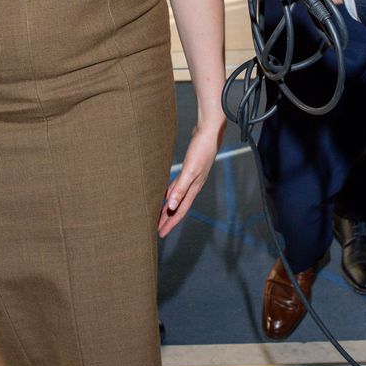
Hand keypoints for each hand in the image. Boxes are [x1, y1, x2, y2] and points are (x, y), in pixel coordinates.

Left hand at [158, 115, 224, 237]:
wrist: (209, 131)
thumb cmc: (201, 149)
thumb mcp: (190, 171)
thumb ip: (181, 189)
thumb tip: (171, 206)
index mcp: (193, 188)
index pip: (179, 211)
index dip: (170, 223)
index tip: (160, 233)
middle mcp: (192, 186)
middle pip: (177, 207)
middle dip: (167, 219)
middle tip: (156, 229)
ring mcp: (191, 178)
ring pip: (177, 197)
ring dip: (168, 207)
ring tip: (158, 215)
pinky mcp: (188, 169)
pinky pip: (176, 186)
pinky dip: (170, 192)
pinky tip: (165, 193)